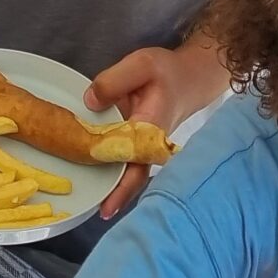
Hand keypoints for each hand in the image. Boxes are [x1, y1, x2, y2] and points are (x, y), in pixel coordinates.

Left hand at [85, 44, 213, 218]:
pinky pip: (124, 162)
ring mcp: (143, 147)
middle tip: (94, 213)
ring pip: (127, 172)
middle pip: (131, 177)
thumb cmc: (166, 73)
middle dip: (114, 196)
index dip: (121, 188)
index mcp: (150, 128)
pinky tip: (94, 177)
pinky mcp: (137, 143)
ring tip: (90, 203)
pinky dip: (110, 169)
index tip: (106, 208)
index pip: (136, 164)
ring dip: (111, 186)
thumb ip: (113, 81)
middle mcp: (148, 145)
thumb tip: (89, 103)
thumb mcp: (140, 64)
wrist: (188, 77)